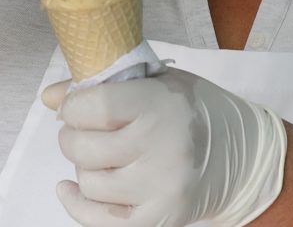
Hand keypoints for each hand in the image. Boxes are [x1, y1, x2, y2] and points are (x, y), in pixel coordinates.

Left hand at [41, 67, 287, 226]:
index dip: (73, 106)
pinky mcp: (160, 218)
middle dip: (72, 136)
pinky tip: (71, 189)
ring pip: (89, 182)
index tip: (75, 105)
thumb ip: (104, 83)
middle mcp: (161, 147)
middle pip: (83, 147)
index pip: (94, 106)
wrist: (243, 155)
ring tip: (99, 155)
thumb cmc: (194, 110)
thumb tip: (50, 97)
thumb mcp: (158, 80)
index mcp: (159, 103)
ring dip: (84, 167)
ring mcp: (160, 187)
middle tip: (83, 130)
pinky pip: (100, 221)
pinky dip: (78, 206)